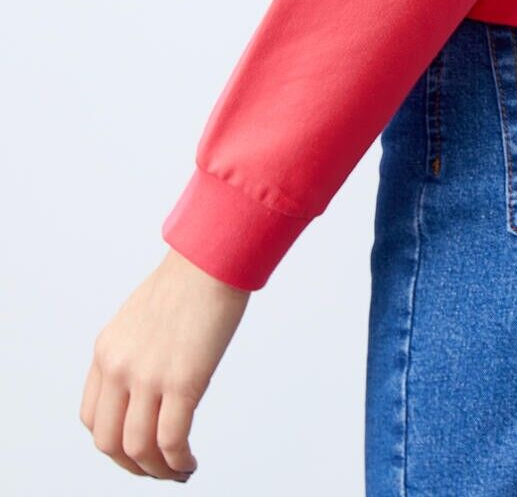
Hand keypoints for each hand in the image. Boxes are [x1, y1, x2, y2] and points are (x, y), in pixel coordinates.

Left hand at [81, 247, 250, 479]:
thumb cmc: (190, 279)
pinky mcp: (182, 381)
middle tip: (155, 469)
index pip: (91, 417)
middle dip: (131, 465)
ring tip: (177, 471)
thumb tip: (152, 388)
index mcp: (106, 349)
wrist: (214, 257)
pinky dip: (178, 462)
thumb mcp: (142, 316)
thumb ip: (136, 351)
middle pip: (108, 441)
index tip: (136, 447)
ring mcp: (148, 375)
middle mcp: (118, 366)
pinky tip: (190, 462)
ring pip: (138, 449)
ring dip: (156, 470)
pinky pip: (170, 441)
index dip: (112, 442)